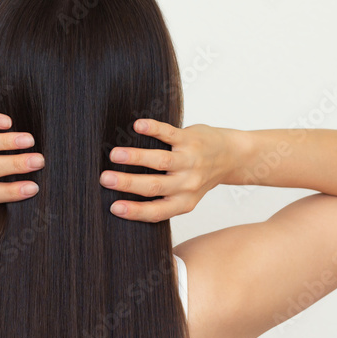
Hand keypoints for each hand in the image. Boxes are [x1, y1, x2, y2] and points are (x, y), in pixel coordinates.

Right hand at [100, 118, 240, 221]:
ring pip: (161, 161)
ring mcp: (189, 160)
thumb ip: (161, 198)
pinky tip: (139, 125)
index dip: (134, 211)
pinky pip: (170, 134)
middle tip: (104, 179)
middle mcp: (187, 184)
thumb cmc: (200, 176)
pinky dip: (154, 129)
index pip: (156, 211)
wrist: (232, 157)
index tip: (113, 208)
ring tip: (114, 154)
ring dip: (136, 157)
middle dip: (127, 183)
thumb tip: (121, 199)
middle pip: (154, 186)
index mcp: (183, 202)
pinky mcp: (190, 139)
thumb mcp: (186, 196)